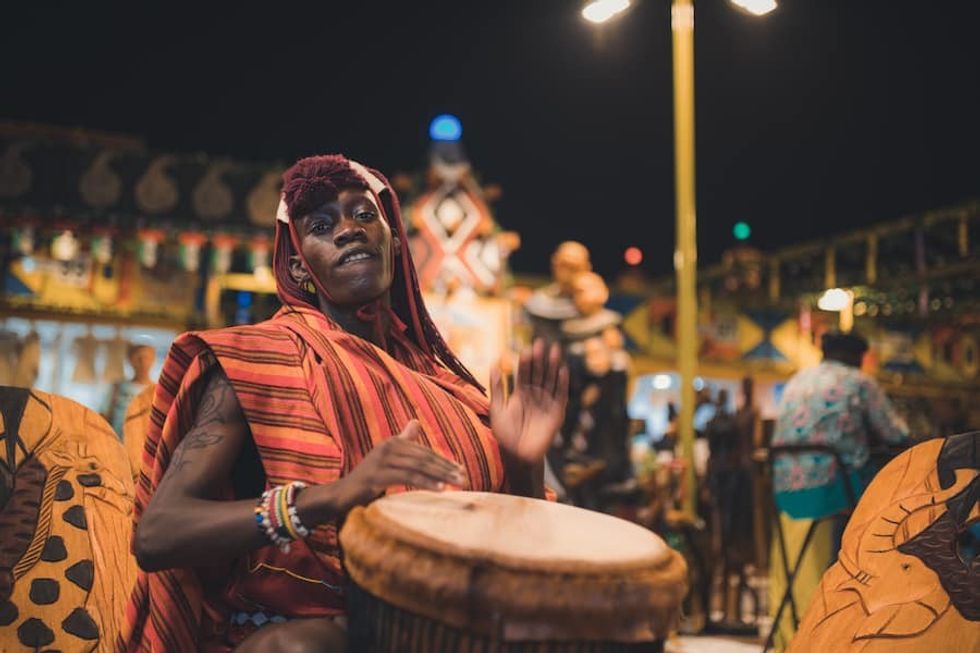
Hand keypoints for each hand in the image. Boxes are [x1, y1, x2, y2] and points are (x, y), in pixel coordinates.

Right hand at [334, 420, 465, 510]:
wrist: (342, 495)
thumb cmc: (368, 480)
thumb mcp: (388, 459)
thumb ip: (403, 442)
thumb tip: (415, 422)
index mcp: (392, 443)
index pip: (424, 452)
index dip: (443, 461)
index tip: (460, 470)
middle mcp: (387, 447)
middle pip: (424, 458)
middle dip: (446, 468)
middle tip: (464, 478)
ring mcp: (381, 460)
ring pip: (418, 467)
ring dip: (441, 475)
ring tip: (458, 483)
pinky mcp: (377, 475)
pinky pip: (408, 477)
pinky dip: (427, 482)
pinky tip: (441, 488)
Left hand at [490, 339, 568, 465]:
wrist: (517, 455)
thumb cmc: (505, 434)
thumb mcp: (497, 408)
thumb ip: (497, 388)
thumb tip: (494, 364)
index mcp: (521, 393)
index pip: (525, 373)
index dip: (526, 360)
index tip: (527, 347)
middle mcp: (535, 396)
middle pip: (539, 373)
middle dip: (540, 359)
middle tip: (540, 342)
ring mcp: (547, 403)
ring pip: (551, 380)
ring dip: (553, 366)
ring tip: (554, 350)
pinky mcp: (557, 413)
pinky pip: (561, 395)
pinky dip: (562, 383)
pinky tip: (562, 370)